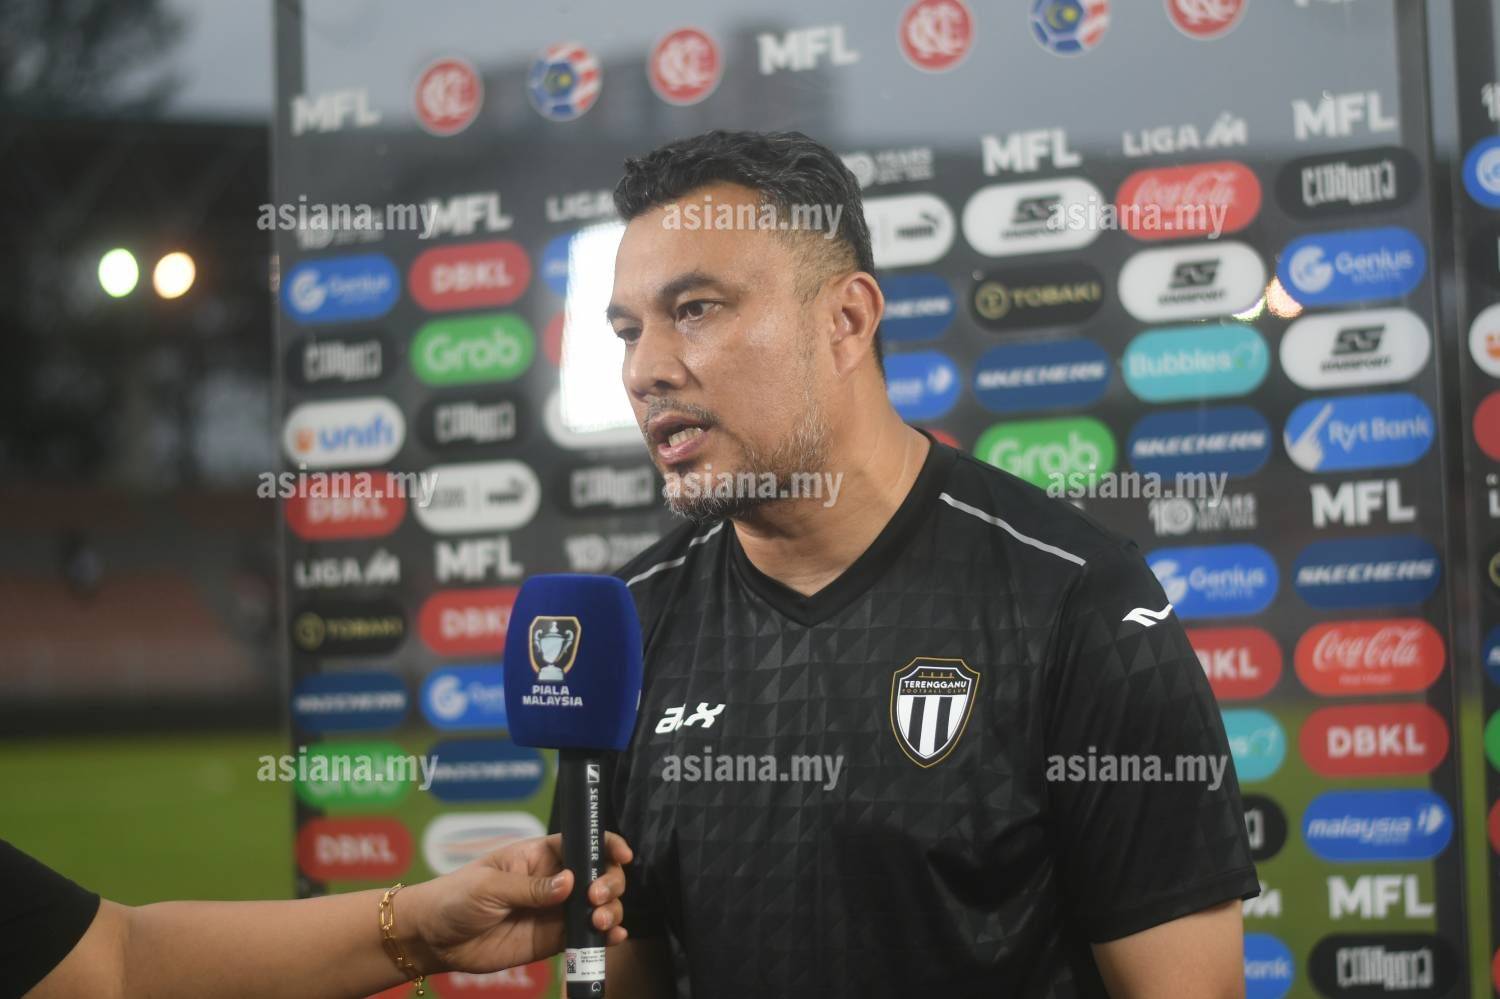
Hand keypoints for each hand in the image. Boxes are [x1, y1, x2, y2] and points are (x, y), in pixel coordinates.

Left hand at [399, 832, 631, 975]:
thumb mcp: (489, 886)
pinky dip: (606, 937)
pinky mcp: (554, 940)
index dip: (607, 844)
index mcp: (540, 855)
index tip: (622, 854)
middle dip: (609, 883)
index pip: (582, 843)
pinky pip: (586, 936)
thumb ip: (530, 887)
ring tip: (600, 922)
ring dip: (611, 911)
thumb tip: (570, 883)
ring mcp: (557, 911)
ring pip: (599, 906)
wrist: (435, 939)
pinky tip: (613, 938)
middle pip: (599, 874)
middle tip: (596, 898)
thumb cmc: (456, 897)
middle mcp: (555, 880)